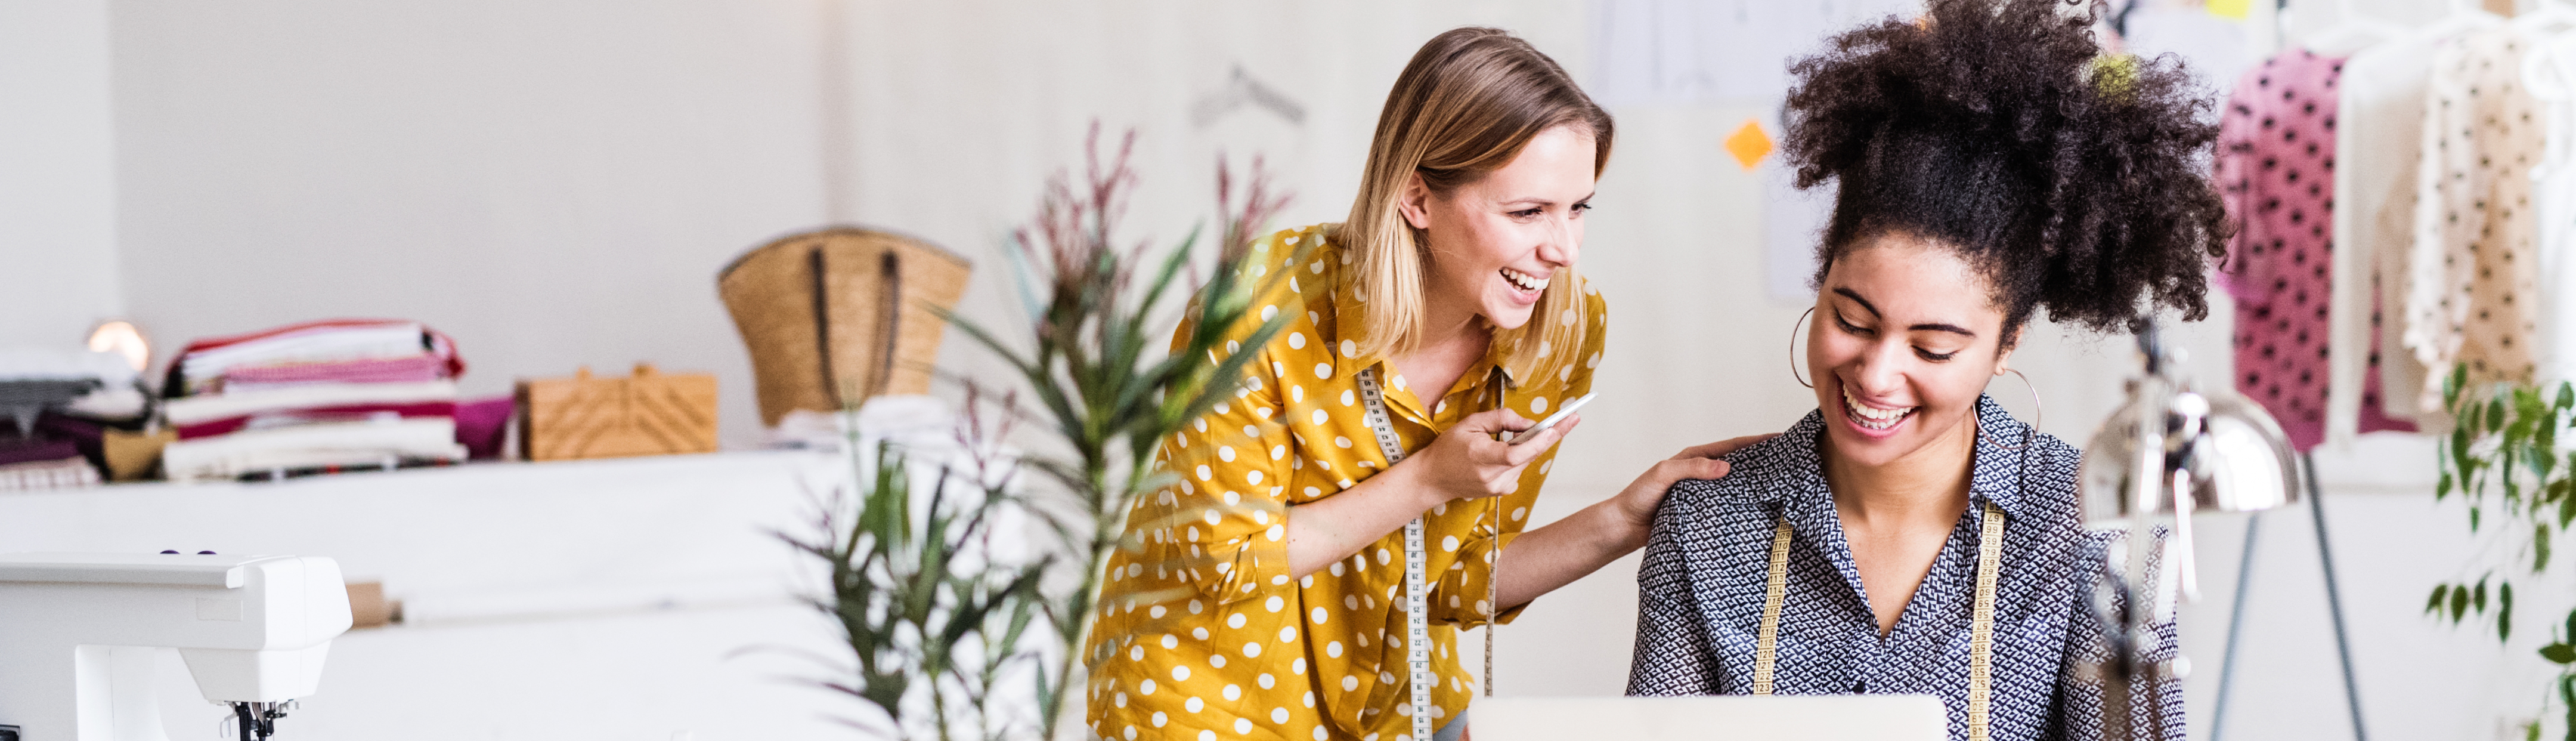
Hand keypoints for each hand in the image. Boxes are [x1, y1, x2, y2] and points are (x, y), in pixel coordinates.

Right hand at [1401, 408, 1579, 505]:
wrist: (1433, 478)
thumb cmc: (1449, 448)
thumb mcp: (1470, 424)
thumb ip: (1501, 420)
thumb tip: (1529, 423)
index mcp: (1481, 456)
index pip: (1516, 453)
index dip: (1539, 441)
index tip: (1557, 428)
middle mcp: (1492, 476)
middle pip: (1528, 455)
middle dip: (1548, 437)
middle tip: (1570, 419)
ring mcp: (1497, 487)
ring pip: (1525, 461)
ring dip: (1527, 447)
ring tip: (1510, 437)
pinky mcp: (1501, 492)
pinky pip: (1519, 469)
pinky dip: (1518, 458)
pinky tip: (1500, 454)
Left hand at [1608, 434, 1778, 532]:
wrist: (1625, 526)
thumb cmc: (1640, 497)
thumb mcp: (1663, 474)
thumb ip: (1692, 468)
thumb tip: (1726, 466)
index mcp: (1694, 458)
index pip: (1731, 446)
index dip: (1756, 442)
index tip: (1780, 439)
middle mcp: (1702, 474)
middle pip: (1738, 465)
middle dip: (1762, 462)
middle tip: (1789, 464)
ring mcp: (1703, 494)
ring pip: (1735, 487)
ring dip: (1754, 486)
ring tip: (1781, 488)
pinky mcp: (1702, 513)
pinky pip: (1726, 506)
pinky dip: (1742, 507)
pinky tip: (1758, 513)